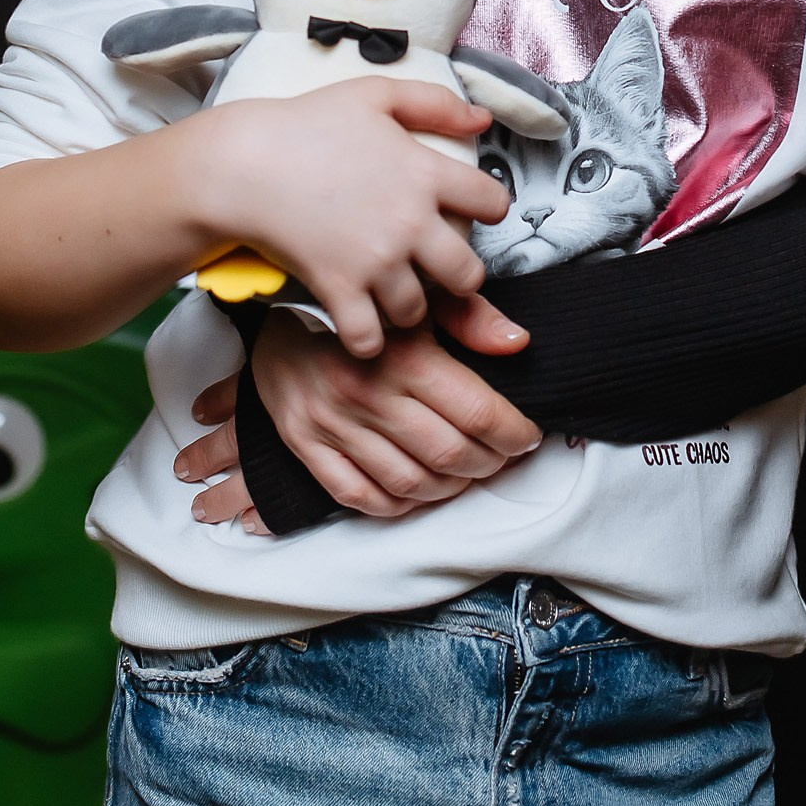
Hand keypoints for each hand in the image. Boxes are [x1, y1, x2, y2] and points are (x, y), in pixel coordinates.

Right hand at [175, 288, 540, 529]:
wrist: (276, 317)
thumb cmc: (362, 312)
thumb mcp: (419, 300)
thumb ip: (471, 318)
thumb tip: (518, 344)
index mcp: (402, 356)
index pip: (477, 413)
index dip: (514, 432)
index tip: (528, 435)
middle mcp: (367, 395)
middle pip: (450, 453)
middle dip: (490, 462)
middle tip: (504, 456)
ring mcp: (334, 426)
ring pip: (410, 483)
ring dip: (450, 487)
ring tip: (468, 473)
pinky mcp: (307, 447)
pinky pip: (360, 496)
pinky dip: (398, 504)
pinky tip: (419, 491)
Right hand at [206, 78, 511, 357]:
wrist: (243, 164)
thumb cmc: (305, 124)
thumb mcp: (376, 96)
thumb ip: (435, 103)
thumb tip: (482, 119)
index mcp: (424, 173)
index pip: (492, 203)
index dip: (489, 208)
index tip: (474, 212)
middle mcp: (409, 223)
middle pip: (468, 274)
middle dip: (459, 275)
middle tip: (438, 268)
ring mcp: (375, 261)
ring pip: (419, 310)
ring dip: (410, 306)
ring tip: (393, 292)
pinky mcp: (339, 289)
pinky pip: (370, 338)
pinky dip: (368, 339)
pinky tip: (362, 322)